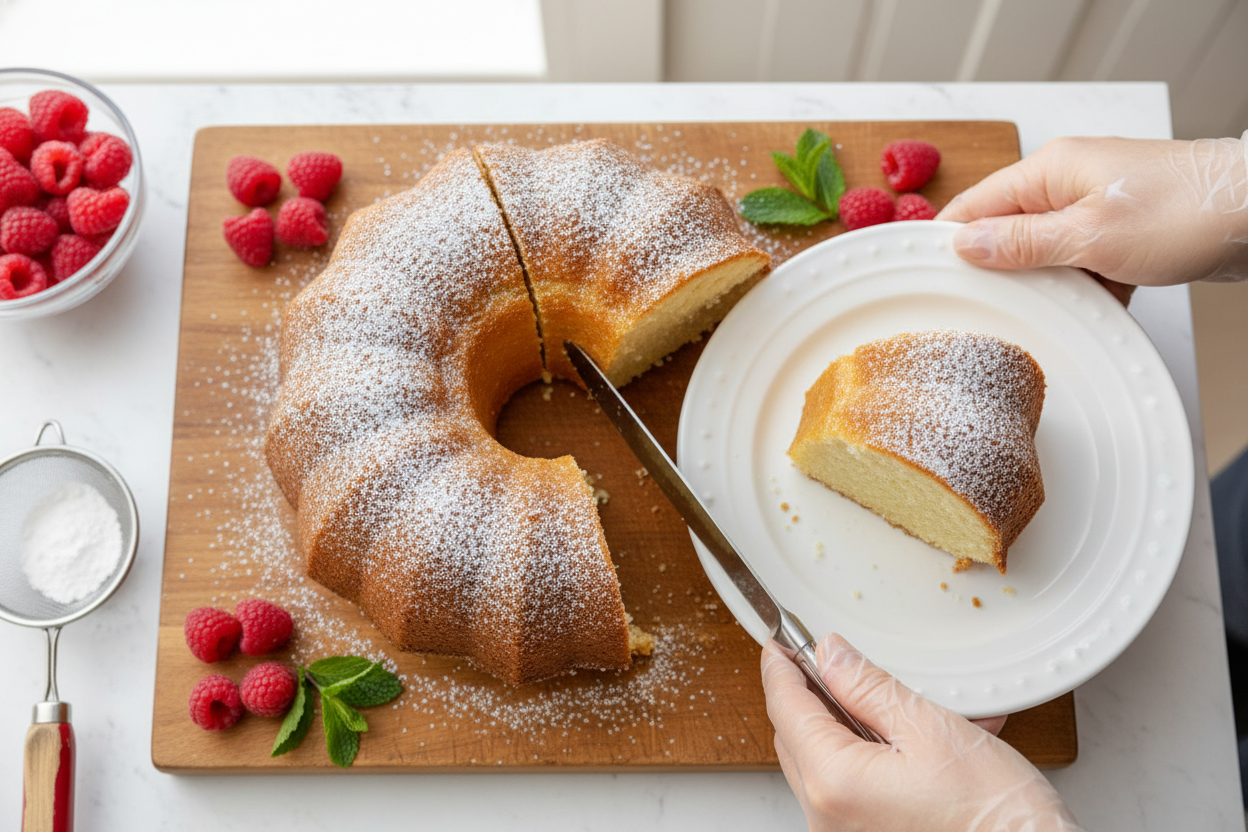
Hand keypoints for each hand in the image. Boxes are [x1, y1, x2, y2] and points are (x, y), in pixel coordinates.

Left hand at [761, 635, 1082, 831]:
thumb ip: (868, 687)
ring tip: (893, 700)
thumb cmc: (994, 817)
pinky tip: (912, 738)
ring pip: (823, 761)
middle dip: (811, 694)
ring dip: (846, 724)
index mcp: (833, 781)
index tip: (780, 642)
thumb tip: (830, 656)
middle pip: (797, 736)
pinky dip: (869, 756)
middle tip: (832, 661)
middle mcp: (827, 816)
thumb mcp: (930, 728)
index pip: (786, 707)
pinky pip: (850, 788)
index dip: (781, 666)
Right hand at [936, 135, 1247, 299]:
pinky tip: (1091, 309)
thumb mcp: (1089, 236)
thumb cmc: (1185, 211)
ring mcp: (1097, 205)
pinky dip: (1084, 288)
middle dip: (998, 271)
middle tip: (982, 311)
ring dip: (1047, 284)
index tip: (922, 277)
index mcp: (1050, 169)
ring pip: (1046, 253)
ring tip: (1043, 316)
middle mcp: (1069, 182)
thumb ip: (1020, 242)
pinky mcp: (1122, 230)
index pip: (974, 205)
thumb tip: (963, 245)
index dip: (946, 242)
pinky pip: (1082, 263)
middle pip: (1007, 230)